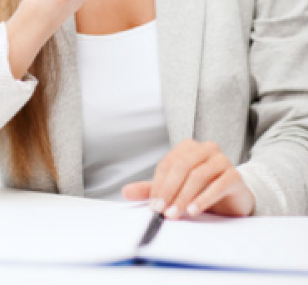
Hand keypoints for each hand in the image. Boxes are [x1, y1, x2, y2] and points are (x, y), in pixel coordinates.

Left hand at [122, 139, 254, 218]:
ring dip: (184, 197)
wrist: (234, 198)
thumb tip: (125, 192)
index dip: (158, 185)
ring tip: (176, 214)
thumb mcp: (174, 189)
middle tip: (162, 211)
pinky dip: (204, 199)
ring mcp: (221, 160)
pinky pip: (218, 185)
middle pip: (182, 167)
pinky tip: (194, 211)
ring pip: (198, 175)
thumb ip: (151, 189)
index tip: (153, 206)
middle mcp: (205, 149)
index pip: (167, 164)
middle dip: (169, 190)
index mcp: (187, 147)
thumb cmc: (201, 190)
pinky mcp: (235, 175)